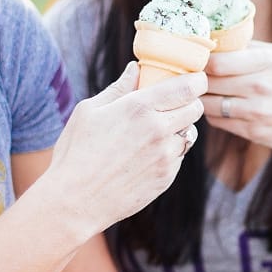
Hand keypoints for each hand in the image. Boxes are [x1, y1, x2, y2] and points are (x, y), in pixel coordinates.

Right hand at [48, 63, 205, 237]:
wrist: (74, 202)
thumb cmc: (76, 153)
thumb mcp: (89, 110)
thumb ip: (119, 88)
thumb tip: (135, 69)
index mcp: (139, 107)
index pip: (188, 87)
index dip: (197, 80)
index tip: (195, 78)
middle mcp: (158, 130)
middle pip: (195, 108)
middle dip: (190, 102)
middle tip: (175, 102)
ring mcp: (164, 157)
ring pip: (189, 134)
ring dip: (180, 128)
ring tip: (157, 131)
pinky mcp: (165, 179)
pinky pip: (179, 157)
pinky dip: (171, 152)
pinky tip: (148, 154)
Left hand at [204, 43, 271, 161]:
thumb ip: (253, 49)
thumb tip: (222, 39)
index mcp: (266, 62)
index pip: (217, 62)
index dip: (201, 60)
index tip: (197, 58)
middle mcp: (259, 87)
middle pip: (209, 82)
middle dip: (197, 79)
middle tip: (191, 75)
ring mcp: (255, 112)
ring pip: (209, 105)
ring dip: (201, 98)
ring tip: (201, 92)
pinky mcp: (253, 132)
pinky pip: (219, 122)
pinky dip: (212, 114)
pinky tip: (216, 107)